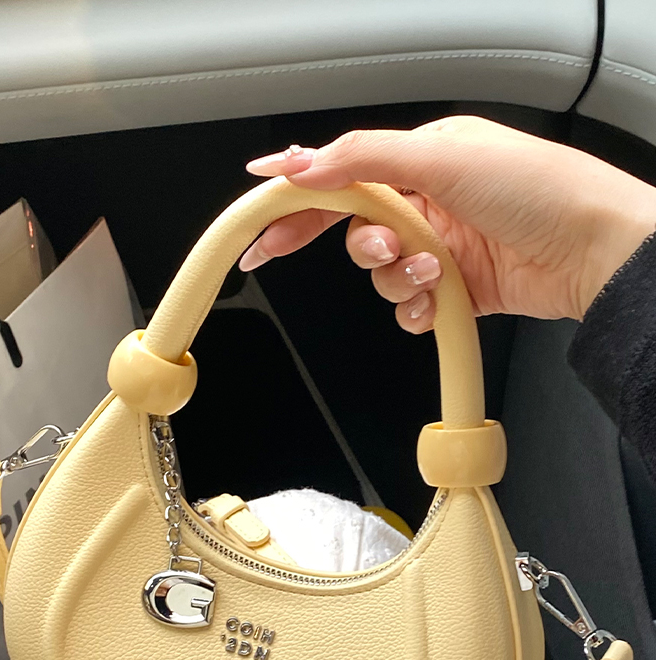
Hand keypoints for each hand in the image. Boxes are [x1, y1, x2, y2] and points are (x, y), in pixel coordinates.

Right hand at [239, 117, 655, 330]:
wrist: (593, 251)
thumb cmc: (538, 191)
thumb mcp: (441, 157)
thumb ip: (361, 158)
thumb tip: (299, 163)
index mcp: (422, 159)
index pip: (341, 179)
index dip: (297, 202)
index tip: (260, 226)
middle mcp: (429, 203)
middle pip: (357, 232)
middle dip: (363, 249)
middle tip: (384, 252)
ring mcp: (442, 250)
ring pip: (381, 278)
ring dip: (400, 280)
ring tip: (436, 270)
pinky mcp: (456, 292)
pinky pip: (409, 308)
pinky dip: (417, 309)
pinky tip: (441, 298)